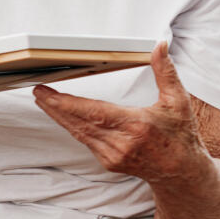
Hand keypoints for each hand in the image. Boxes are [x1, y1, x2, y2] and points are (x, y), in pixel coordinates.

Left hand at [32, 42, 208, 183]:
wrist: (181, 172)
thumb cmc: (181, 136)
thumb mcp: (178, 101)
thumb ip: (165, 72)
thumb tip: (159, 46)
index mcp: (137, 127)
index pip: (94, 113)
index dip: (68, 104)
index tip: (49, 94)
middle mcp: (121, 144)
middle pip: (79, 123)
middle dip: (55, 107)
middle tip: (38, 92)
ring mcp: (113, 156)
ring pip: (78, 133)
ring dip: (59, 116)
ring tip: (43, 100)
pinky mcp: (108, 162)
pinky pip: (85, 141)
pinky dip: (72, 126)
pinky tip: (63, 115)